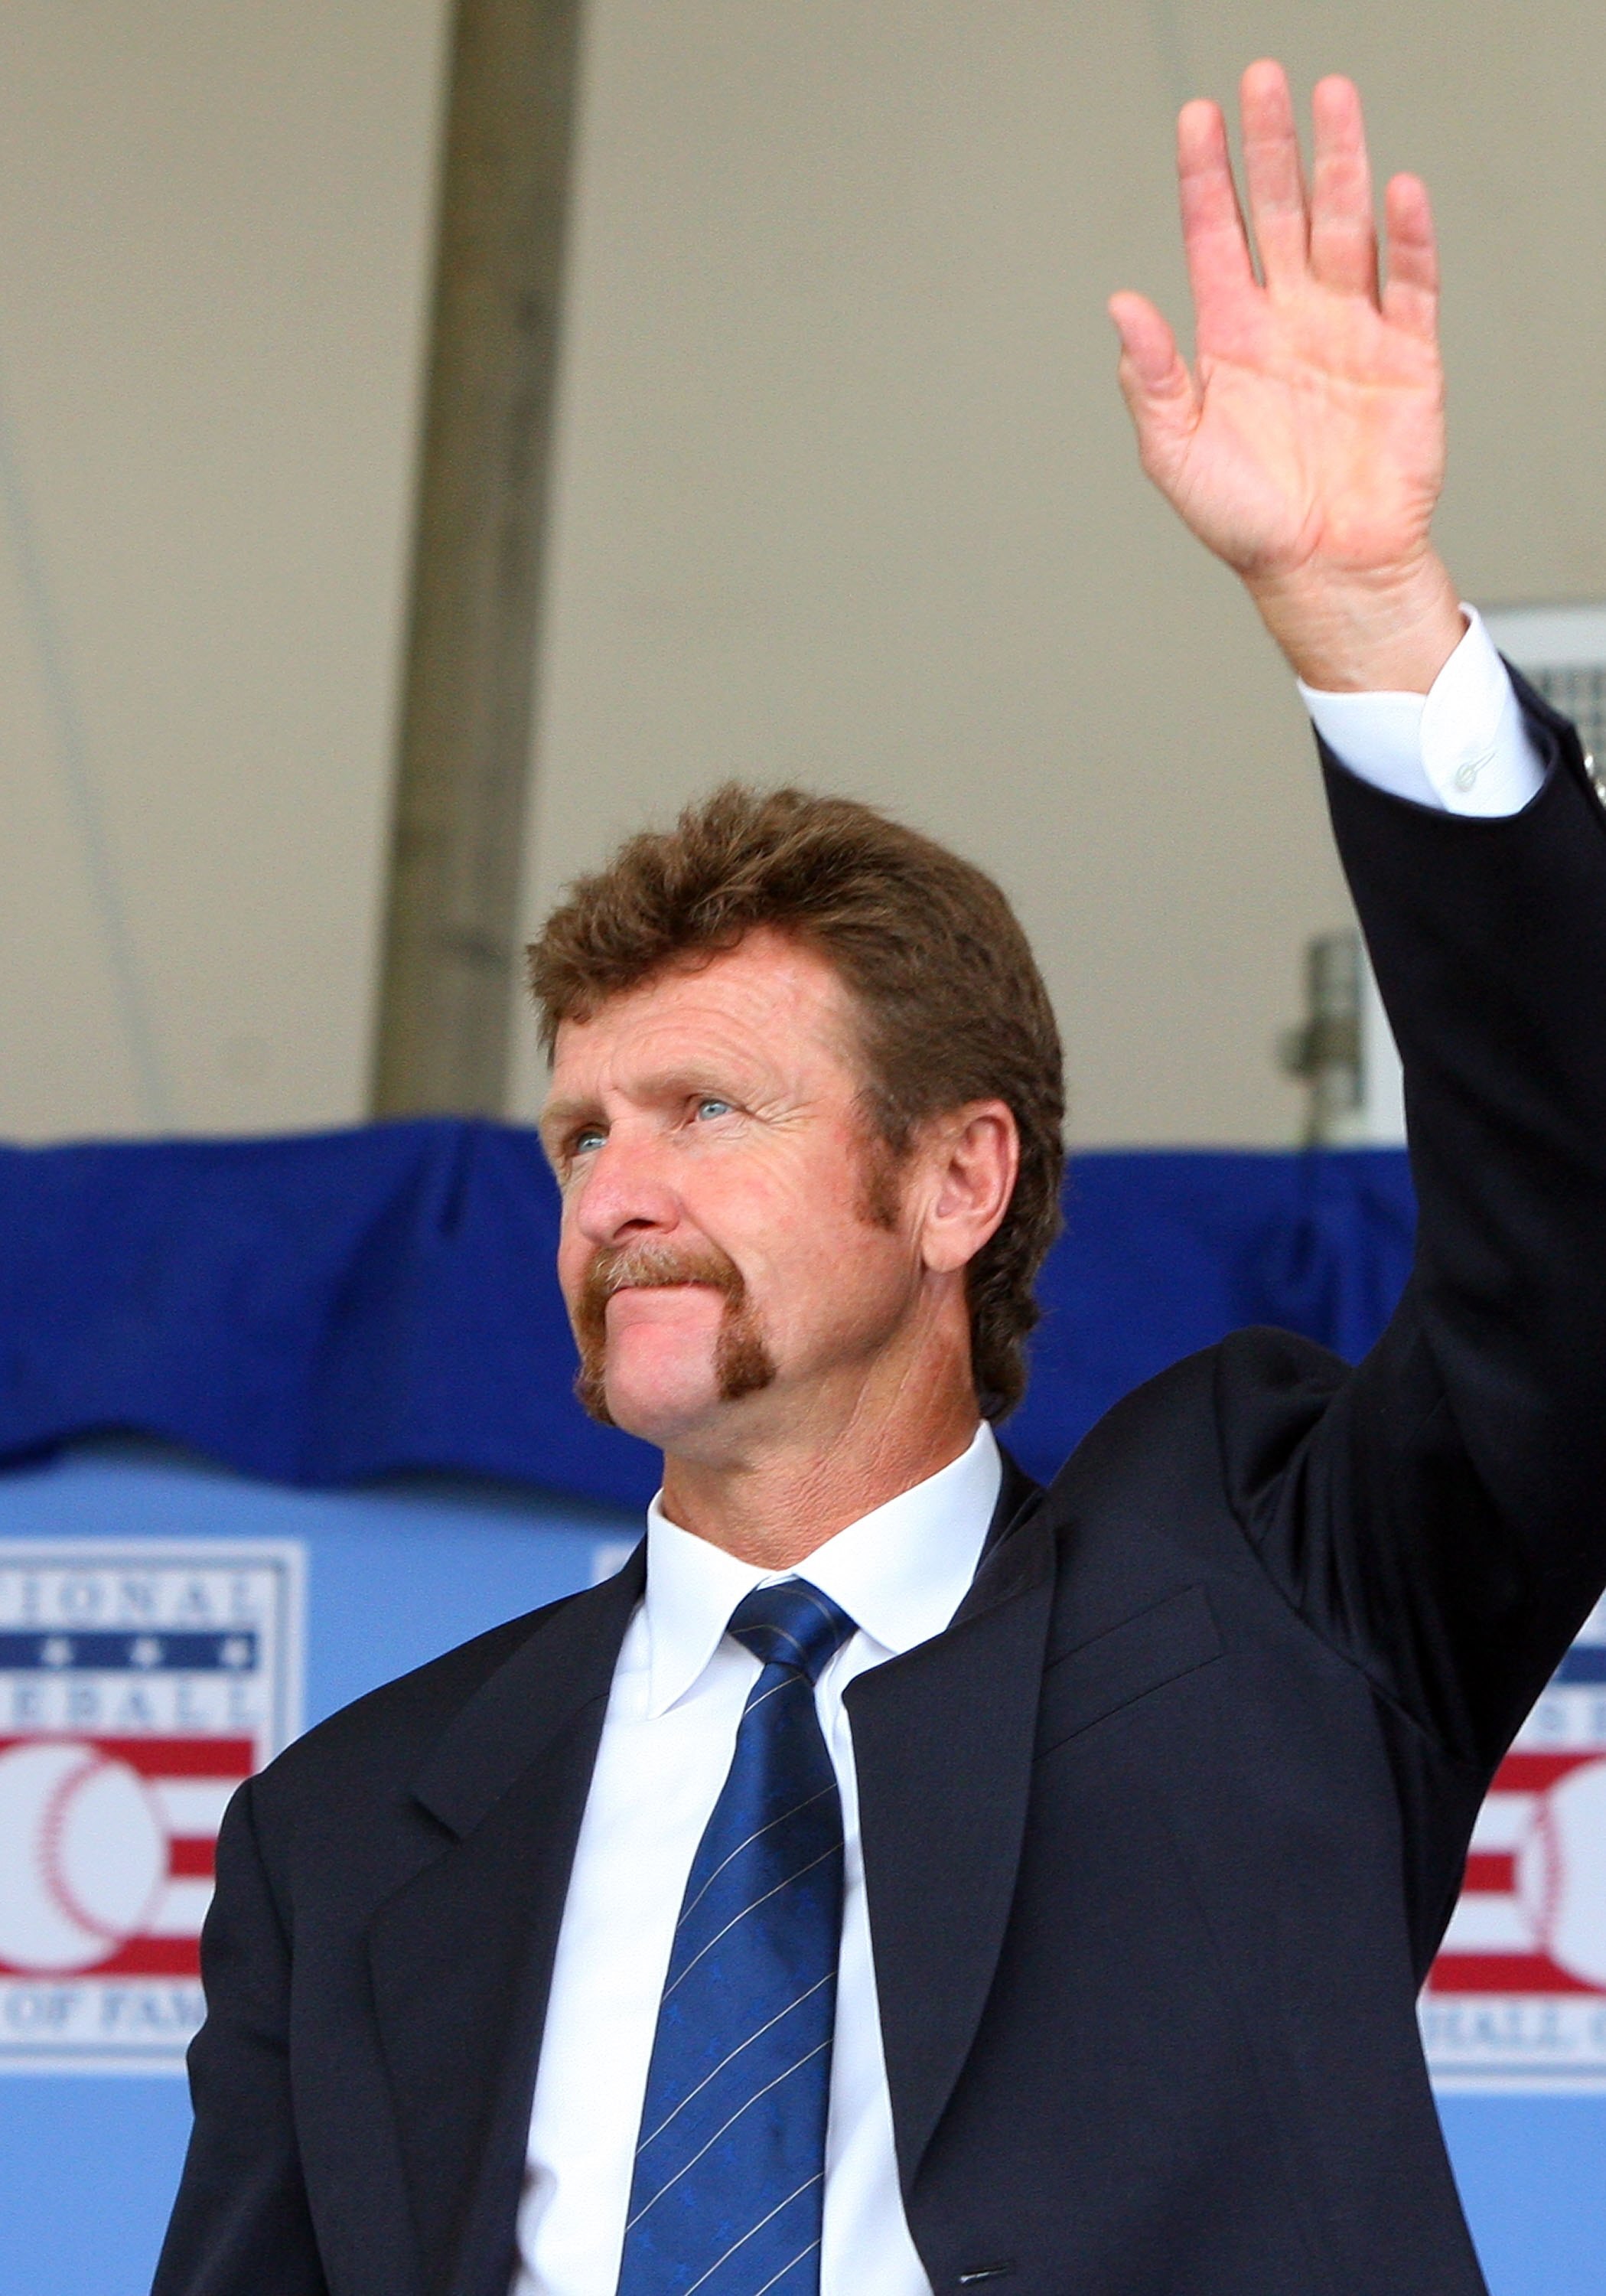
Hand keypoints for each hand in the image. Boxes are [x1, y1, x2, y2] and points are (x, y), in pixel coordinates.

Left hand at [1110, 62, 1465, 691]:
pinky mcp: (1406, 357)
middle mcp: (1289, 319)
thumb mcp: (1176, 455)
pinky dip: (1409, 239)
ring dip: (1340, 165)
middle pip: (1282, 211)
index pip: (1216, 234)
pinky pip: (1412, 284)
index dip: (1207, 176)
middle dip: (1273, 146)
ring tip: (1332, 99)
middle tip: (1264, 79)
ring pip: (1345, 227)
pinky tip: (1400, 191)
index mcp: (1230, 336)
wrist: (1322, 572)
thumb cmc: (1246, 523)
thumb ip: (1150, 380)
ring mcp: (1350, 331)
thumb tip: (1121, 306)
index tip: (1197, 116)